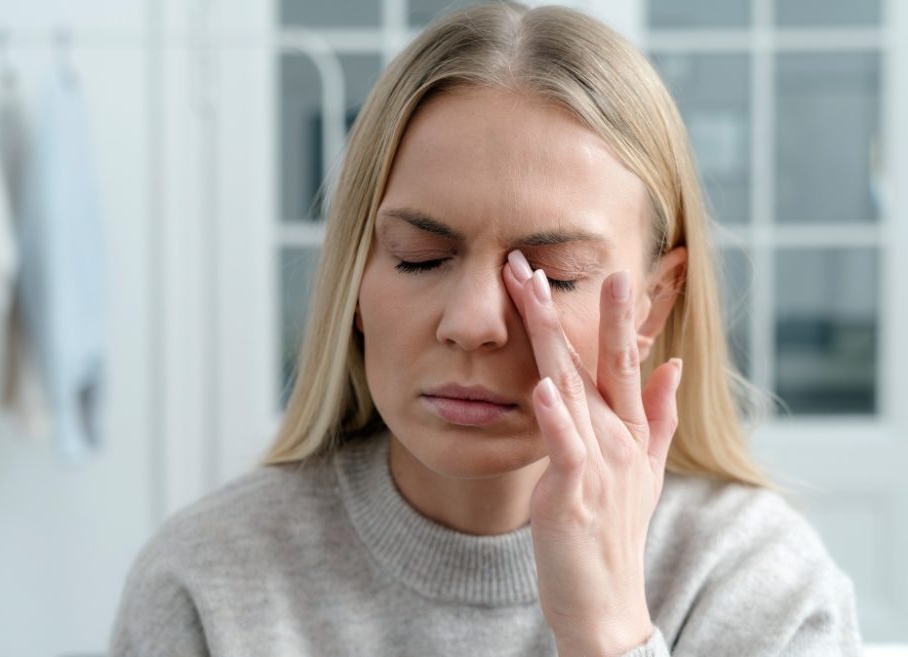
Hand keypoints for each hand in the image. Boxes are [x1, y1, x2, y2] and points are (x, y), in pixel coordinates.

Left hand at [503, 250, 682, 656]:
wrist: (607, 603)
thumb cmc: (614, 532)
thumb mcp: (644, 471)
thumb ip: (659, 416)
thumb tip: (674, 365)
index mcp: (629, 429)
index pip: (619, 359)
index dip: (610, 313)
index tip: (600, 266)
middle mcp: (618, 438)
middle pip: (595, 361)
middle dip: (574, 306)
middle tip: (545, 258)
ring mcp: (599, 463)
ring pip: (572, 388)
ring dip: (553, 338)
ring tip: (534, 292)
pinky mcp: (575, 494)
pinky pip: (565, 448)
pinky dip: (554, 418)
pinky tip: (542, 387)